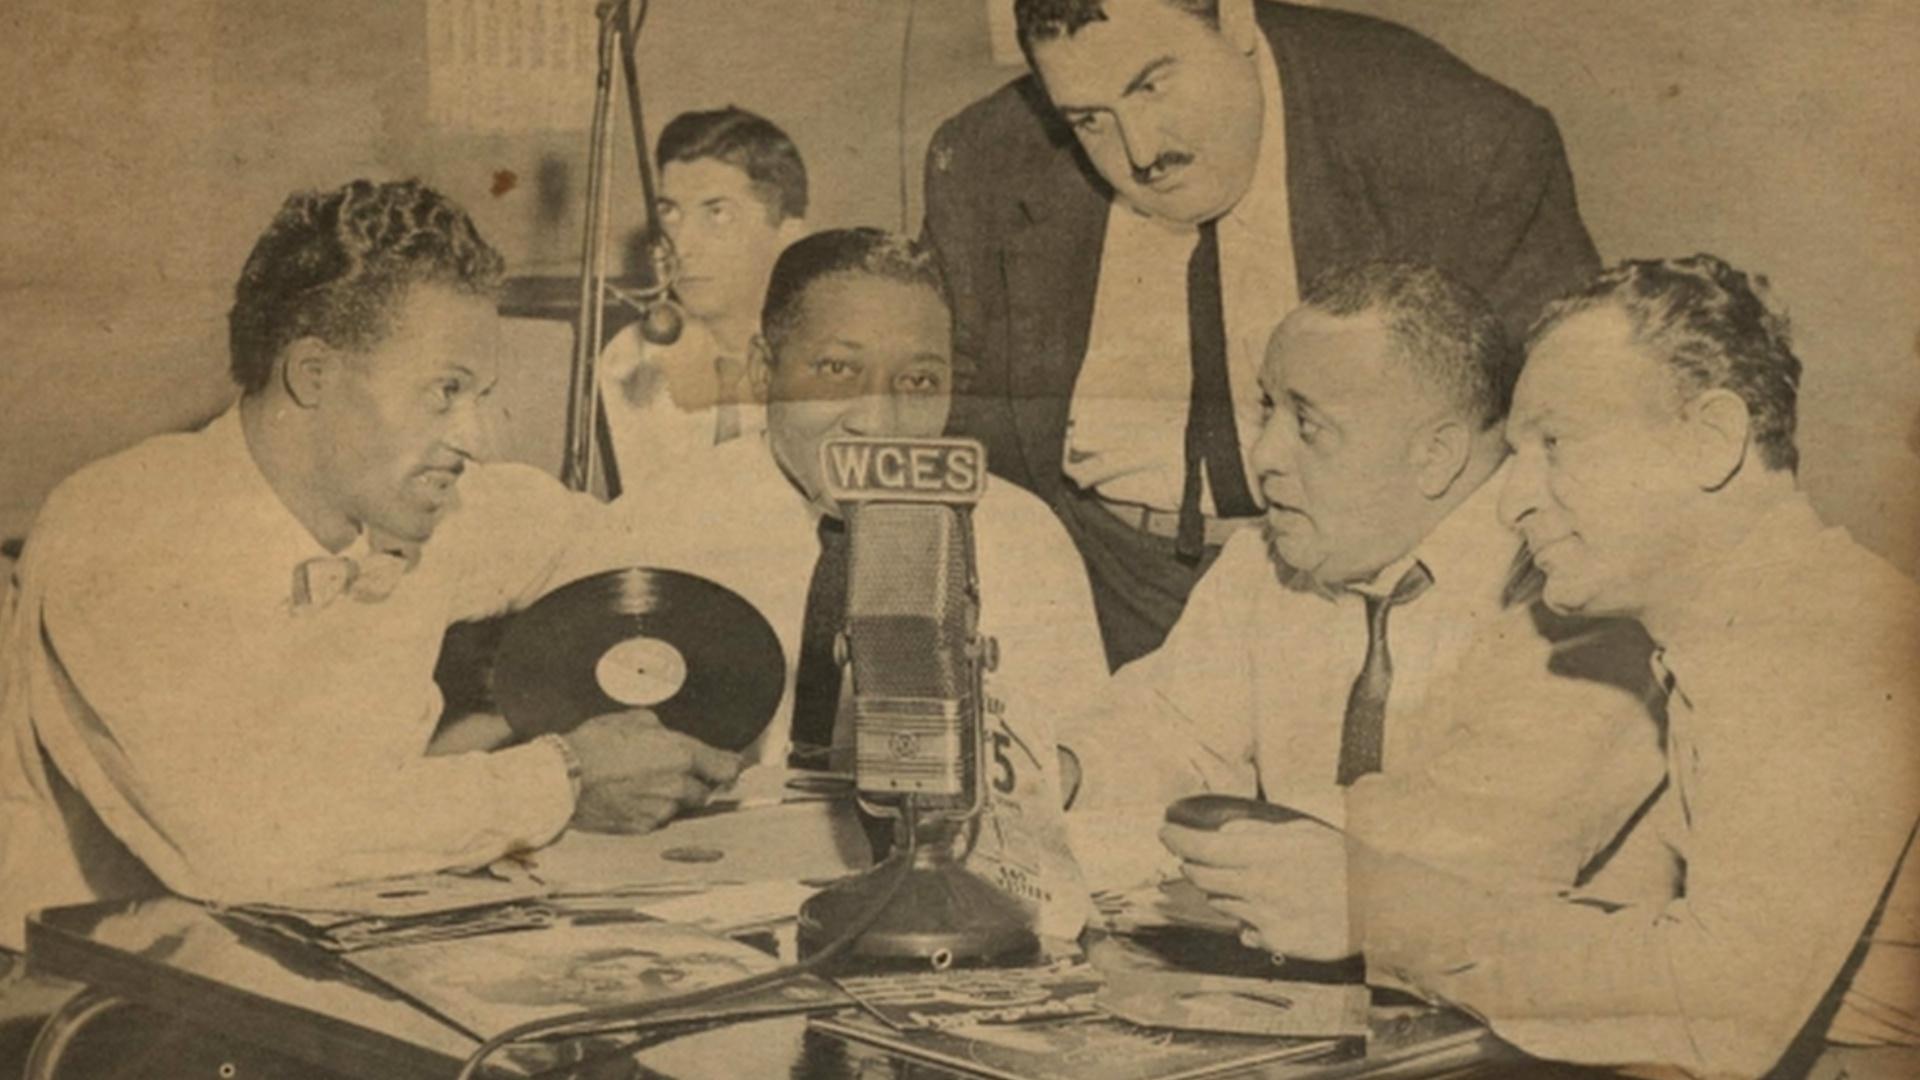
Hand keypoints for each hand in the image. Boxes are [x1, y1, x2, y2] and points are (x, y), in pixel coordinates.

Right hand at [563, 709, 742, 833]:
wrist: (562, 778)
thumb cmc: (594, 744)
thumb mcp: (633, 719)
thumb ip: (659, 729)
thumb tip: (664, 733)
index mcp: (681, 754)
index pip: (726, 768)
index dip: (728, 767)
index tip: (728, 766)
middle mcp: (677, 785)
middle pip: (703, 791)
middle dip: (694, 782)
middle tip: (672, 772)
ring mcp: (660, 810)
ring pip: (680, 807)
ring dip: (672, 798)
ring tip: (644, 784)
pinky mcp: (641, 827)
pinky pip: (657, 820)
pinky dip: (650, 811)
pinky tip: (630, 797)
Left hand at [1159, 816, 1354, 961]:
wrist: (1378, 907)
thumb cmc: (1341, 863)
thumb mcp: (1300, 834)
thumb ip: (1258, 834)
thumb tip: (1223, 832)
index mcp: (1263, 856)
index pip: (1201, 848)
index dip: (1176, 838)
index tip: (1165, 831)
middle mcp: (1257, 888)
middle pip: (1201, 876)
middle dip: (1191, 861)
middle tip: (1192, 853)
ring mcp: (1264, 918)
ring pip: (1220, 901)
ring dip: (1220, 887)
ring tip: (1244, 877)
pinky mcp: (1274, 942)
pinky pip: (1244, 928)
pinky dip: (1247, 916)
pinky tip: (1270, 907)